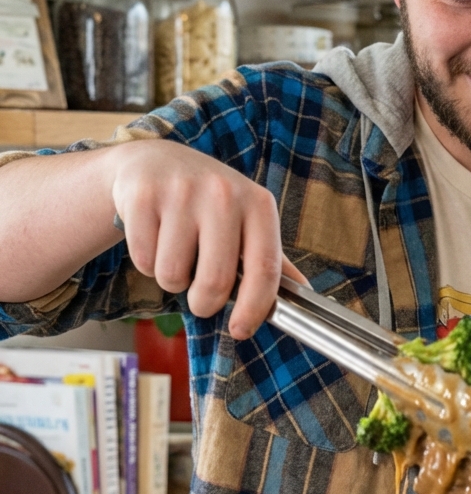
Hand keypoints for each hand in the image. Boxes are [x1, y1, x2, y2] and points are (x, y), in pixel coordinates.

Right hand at [110, 140, 305, 339]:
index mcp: (258, 204)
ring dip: (171, 281)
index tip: (240, 331)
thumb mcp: (247, 220)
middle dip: (204, 304)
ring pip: (173, 275)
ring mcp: (182, 193)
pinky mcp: (144, 196)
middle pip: (215, 282)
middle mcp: (224, 194)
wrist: (155, 162)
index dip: (254, 308)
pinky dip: (147, 263)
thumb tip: (304, 294)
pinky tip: (154, 239)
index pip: (264, 270)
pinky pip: (144, 260)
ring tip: (175, 254)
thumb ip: (271, 259)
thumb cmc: (208, 202)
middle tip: (200, 297)